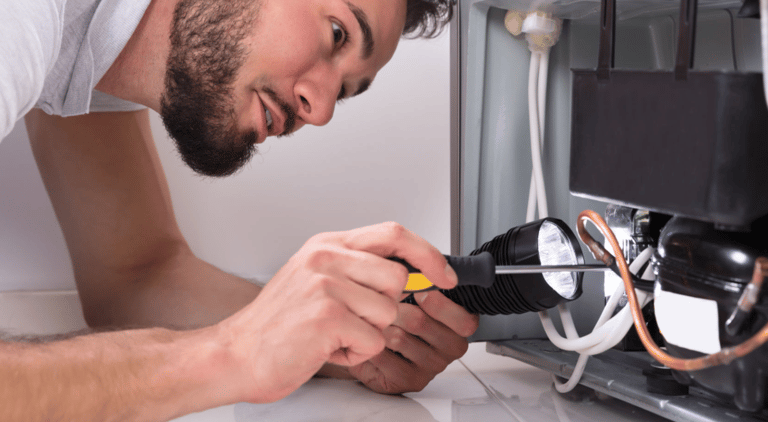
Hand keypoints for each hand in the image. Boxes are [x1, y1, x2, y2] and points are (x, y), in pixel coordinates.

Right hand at [216, 222, 457, 402]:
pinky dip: (355, 354)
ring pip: (388, 313)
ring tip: (335, 335)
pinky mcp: (327, 317)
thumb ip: (359, 268)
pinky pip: (373, 341)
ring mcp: (326, 286)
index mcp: (327, 245)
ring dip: (368, 334)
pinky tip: (328, 348)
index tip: (444, 275)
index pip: (394, 233)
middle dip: (386, 309)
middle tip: (355, 320)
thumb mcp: (316, 278)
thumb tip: (411, 273)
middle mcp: (326, 258)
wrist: (238, 353)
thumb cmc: (278, 322)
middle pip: (397, 278)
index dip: (427, 254)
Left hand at [348, 291, 479, 393]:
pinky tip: (372, 339)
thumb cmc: (401, 314)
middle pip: (421, 323)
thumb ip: (426, 278)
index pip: (465, 320)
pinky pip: (383, 356)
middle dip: (396, 307)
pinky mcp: (409, 381)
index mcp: (460, 325)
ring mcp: (431, 367)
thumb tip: (425, 265)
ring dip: (380, 324)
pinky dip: (371, 343)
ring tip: (376, 320)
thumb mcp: (418, 289)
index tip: (419, 292)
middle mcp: (451, 348)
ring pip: (398, 337)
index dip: (438, 304)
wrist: (376, 340)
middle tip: (386, 303)